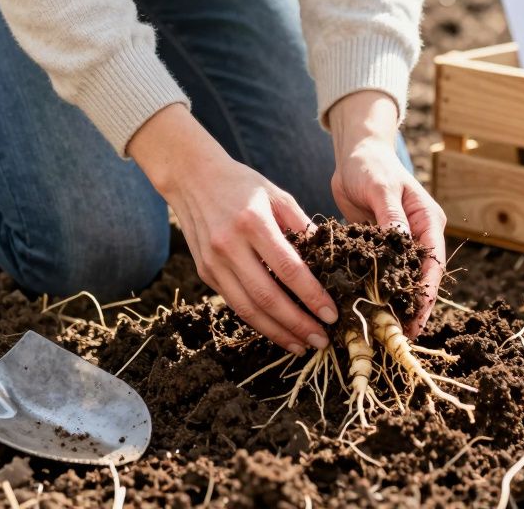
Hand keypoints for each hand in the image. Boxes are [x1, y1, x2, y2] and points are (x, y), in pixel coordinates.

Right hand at [128, 105, 338, 354]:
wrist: (192, 178)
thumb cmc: (242, 185)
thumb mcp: (277, 195)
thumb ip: (302, 226)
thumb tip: (329, 259)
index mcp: (253, 223)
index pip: (288, 269)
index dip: (312, 296)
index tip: (331, 313)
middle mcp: (229, 246)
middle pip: (267, 297)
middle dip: (298, 324)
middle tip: (322, 340)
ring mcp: (213, 263)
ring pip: (247, 309)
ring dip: (277, 332)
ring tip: (302, 345)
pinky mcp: (204, 273)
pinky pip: (234, 303)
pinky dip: (258, 321)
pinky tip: (278, 329)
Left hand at [327, 91, 446, 336]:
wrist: (355, 153)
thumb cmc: (370, 165)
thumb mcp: (380, 189)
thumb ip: (391, 217)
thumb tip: (402, 246)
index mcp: (429, 221)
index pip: (432, 264)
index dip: (425, 294)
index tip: (415, 320)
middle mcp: (419, 235)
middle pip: (420, 278)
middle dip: (411, 307)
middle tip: (397, 337)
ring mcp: (400, 243)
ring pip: (401, 279)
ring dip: (394, 303)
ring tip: (383, 331)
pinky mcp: (380, 246)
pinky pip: (381, 272)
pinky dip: (376, 290)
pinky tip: (365, 309)